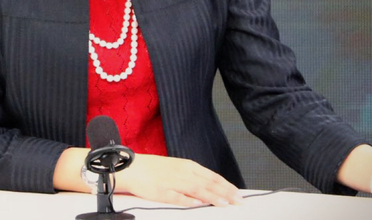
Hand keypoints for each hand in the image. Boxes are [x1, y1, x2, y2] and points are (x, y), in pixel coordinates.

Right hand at [114, 153, 243, 207]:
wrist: (132, 168)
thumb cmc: (155, 169)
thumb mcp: (177, 168)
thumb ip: (193, 177)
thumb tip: (210, 188)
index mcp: (187, 166)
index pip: (212, 176)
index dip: (226, 185)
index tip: (238, 193)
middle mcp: (182, 172)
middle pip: (207, 183)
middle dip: (225, 192)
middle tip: (239, 200)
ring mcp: (172, 182)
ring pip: (196, 189)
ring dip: (212, 196)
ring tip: (225, 203)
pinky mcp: (161, 192)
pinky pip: (177, 197)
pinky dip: (189, 201)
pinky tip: (198, 204)